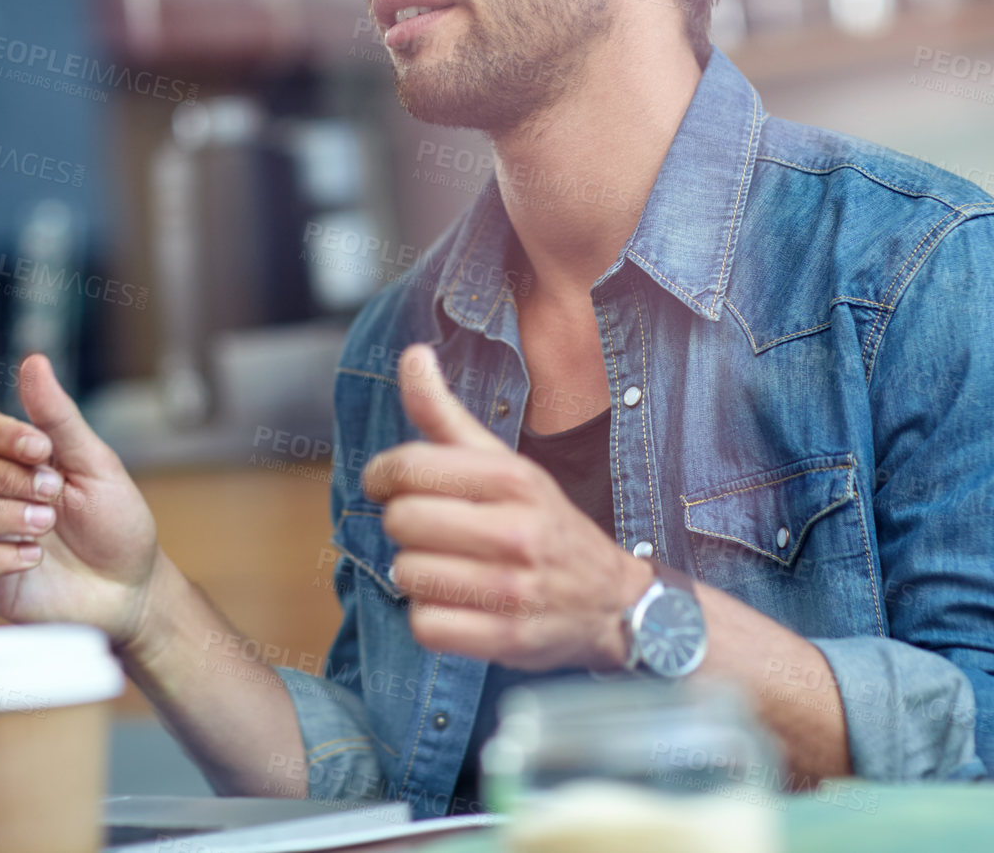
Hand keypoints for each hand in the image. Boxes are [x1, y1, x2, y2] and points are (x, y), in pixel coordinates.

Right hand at [0, 354, 160, 650]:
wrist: (133, 588)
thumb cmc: (115, 523)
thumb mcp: (96, 465)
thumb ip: (59, 418)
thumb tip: (34, 360)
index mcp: (15, 463)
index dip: (2, 435)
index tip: (41, 448)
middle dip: (4, 478)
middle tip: (52, 492)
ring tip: (45, 525)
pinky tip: (34, 557)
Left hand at [362, 343, 652, 671]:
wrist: (611, 600)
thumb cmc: (542, 524)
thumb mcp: (503, 463)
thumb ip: (446, 414)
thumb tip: (412, 356)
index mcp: (512, 478)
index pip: (408, 466)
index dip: (382, 476)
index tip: (387, 485)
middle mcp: (516, 530)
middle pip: (402, 521)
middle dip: (405, 527)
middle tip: (429, 532)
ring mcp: (514, 589)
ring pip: (408, 575)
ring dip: (415, 575)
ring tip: (445, 569)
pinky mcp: (508, 639)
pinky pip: (426, 625)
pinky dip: (430, 618)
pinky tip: (453, 604)